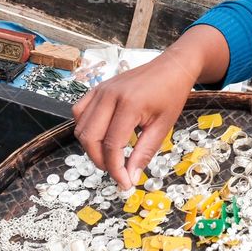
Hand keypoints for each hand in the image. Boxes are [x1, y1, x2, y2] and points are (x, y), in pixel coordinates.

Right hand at [72, 51, 199, 188]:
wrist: (172, 67)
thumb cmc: (171, 95)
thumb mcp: (163, 126)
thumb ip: (144, 153)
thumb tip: (130, 178)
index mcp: (129, 104)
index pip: (112, 146)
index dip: (115, 169)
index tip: (124, 183)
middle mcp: (110, 95)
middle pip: (90, 138)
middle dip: (100, 161)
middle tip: (116, 171)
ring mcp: (101, 89)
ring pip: (81, 127)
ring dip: (91, 147)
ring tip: (110, 156)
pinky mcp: (98, 88)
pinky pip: (79, 112)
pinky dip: (85, 128)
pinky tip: (100, 136)